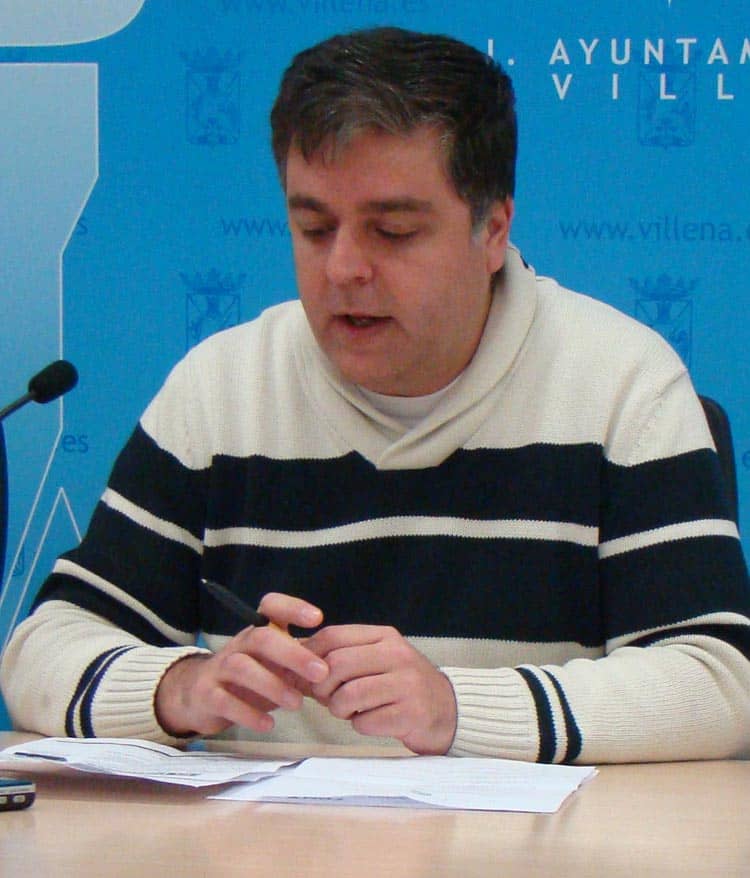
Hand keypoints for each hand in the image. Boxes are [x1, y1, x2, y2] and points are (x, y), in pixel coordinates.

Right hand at [155, 593, 328, 736]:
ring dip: (273, 685)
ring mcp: (221, 668)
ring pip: (242, 667)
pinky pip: (225, 701)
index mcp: (259, 631)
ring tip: (297, 704)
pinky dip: (248, 714)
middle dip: (293, 654)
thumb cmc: (252, 676)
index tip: (317, 619)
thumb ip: (304, 662)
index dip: (293, 607)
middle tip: (321, 673)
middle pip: (262, 638)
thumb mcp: (277, 663)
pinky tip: (268, 725)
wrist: (200, 695)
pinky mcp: (207, 694)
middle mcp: (240, 644)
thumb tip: (342, 666)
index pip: (271, 606)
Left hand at [303, 625, 456, 754]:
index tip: (304, 673)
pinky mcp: (410, 714)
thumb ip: (340, 657)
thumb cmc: (401, 684)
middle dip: (322, 687)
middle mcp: (396, 655)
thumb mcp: (375, 660)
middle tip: (326, 698)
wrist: (447, 710)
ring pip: (348, 695)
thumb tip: (292, 663)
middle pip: (337, 665)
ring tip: (349, 711)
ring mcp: (406, 684)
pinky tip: (371, 721)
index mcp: (384, 636)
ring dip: (338, 709)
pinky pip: (365, 722)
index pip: (333, 635)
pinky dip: (360, 726)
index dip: (309, 655)